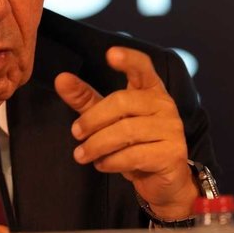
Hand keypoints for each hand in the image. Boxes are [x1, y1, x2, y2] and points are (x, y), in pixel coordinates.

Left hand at [54, 47, 197, 219]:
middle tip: (75, 133)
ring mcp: (172, 128)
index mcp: (149, 88)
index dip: (128, 59)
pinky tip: (102, 164)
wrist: (160, 179)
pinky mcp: (172, 153)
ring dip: (97, 145)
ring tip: (82, 154)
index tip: (110, 53)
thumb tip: (61, 79)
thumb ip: (85, 98)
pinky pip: (135, 155)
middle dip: (92, 120)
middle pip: (122, 101)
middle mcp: (164, 103)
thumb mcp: (106, 118)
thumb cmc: (132, 142)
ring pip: (126, 131)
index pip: (142, 67)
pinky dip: (112, 161)